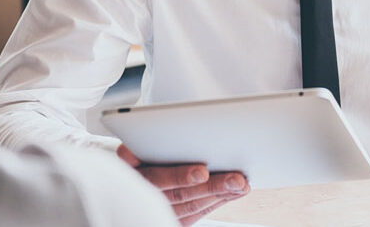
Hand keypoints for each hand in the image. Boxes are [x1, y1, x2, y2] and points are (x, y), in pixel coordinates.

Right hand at [118, 145, 249, 225]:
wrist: (129, 180)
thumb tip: (127, 152)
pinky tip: (234, 193)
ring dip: (221, 195)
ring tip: (242, 184)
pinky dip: (217, 201)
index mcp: (132, 177)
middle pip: (181, 195)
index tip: (203, 172)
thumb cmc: (136, 157)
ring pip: (192, 206)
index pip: (156, 178)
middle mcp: (146, 198)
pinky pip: (197, 213)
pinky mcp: (173, 218)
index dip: (180, 176)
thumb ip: (131, 152)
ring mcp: (160, 210)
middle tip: (236, 179)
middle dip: (212, 186)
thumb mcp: (128, 152)